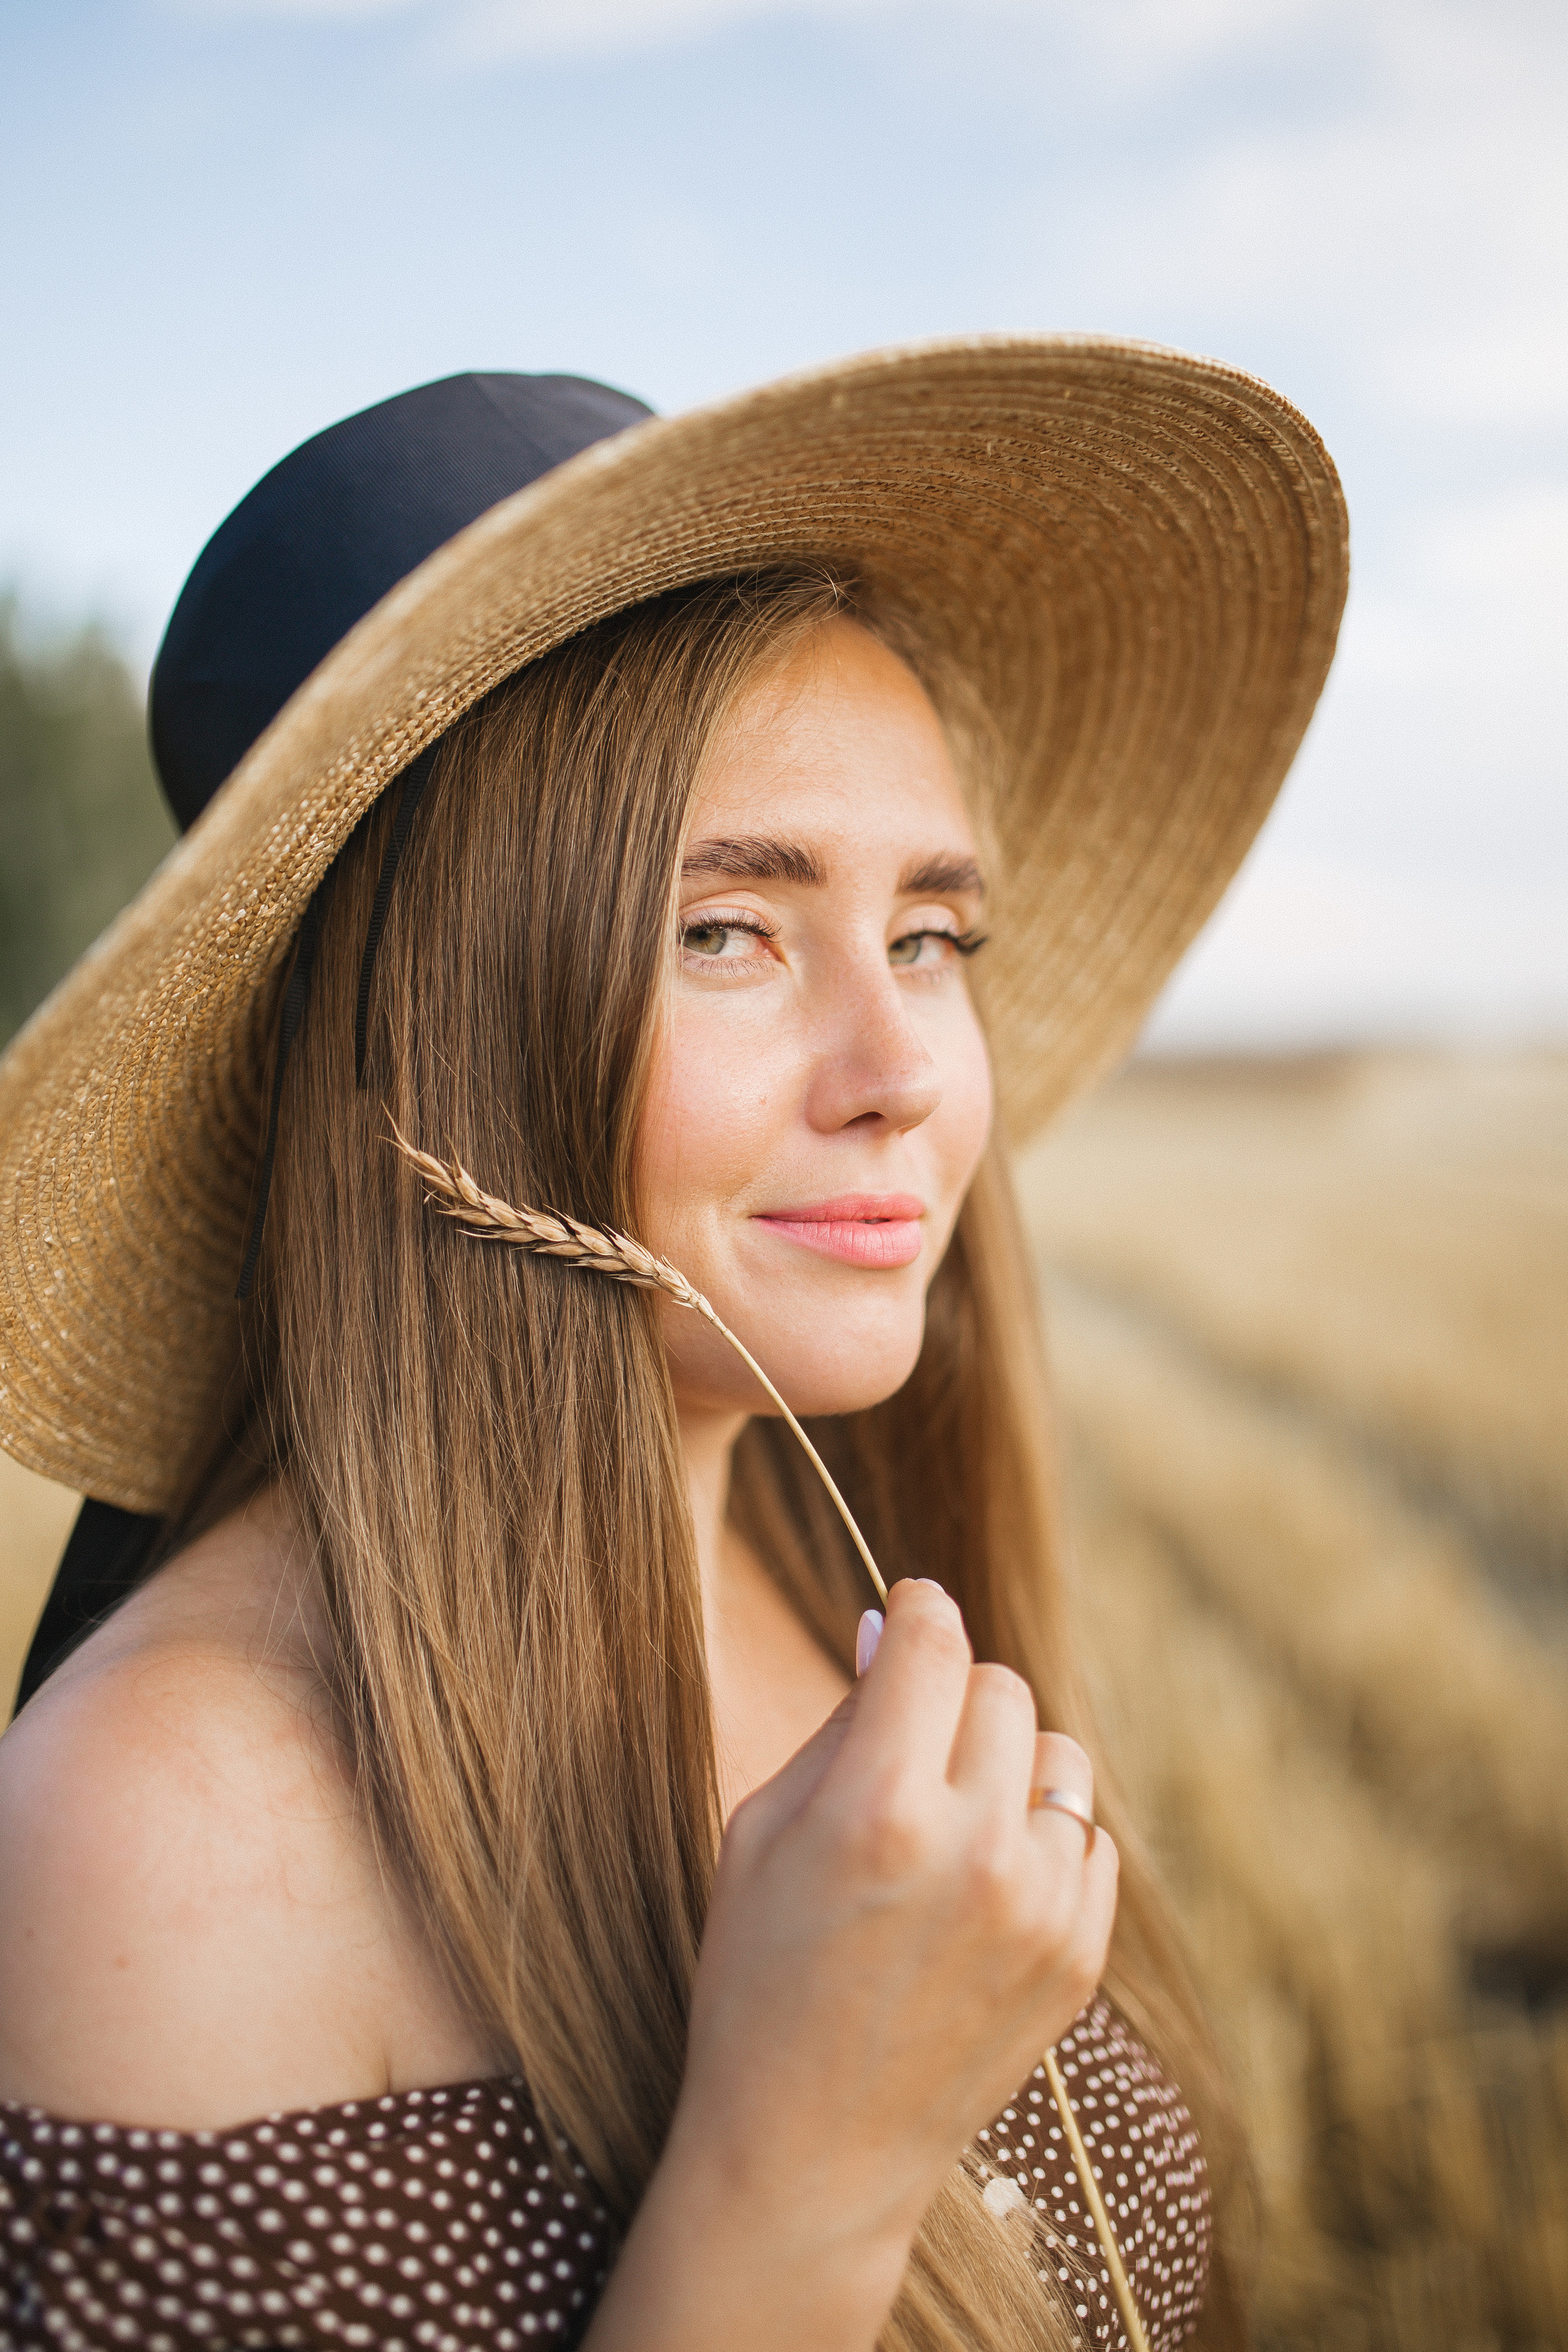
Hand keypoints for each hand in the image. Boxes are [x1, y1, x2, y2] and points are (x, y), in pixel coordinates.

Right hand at [588, 1577, 1117, 2351]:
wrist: (809, 2153)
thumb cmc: (758, 1979)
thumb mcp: (761, 1833)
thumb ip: (839, 1722)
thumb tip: (889, 1624)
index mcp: (878, 1810)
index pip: (933, 1642)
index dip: (917, 1606)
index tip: (908, 1607)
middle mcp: (975, 1850)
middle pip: (1001, 1688)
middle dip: (952, 1695)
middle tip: (907, 1743)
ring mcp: (1039, 1908)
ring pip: (1058, 1756)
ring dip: (1005, 1765)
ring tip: (947, 1821)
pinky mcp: (1079, 1957)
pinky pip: (1087, 1837)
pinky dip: (1040, 1839)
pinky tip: (979, 1885)